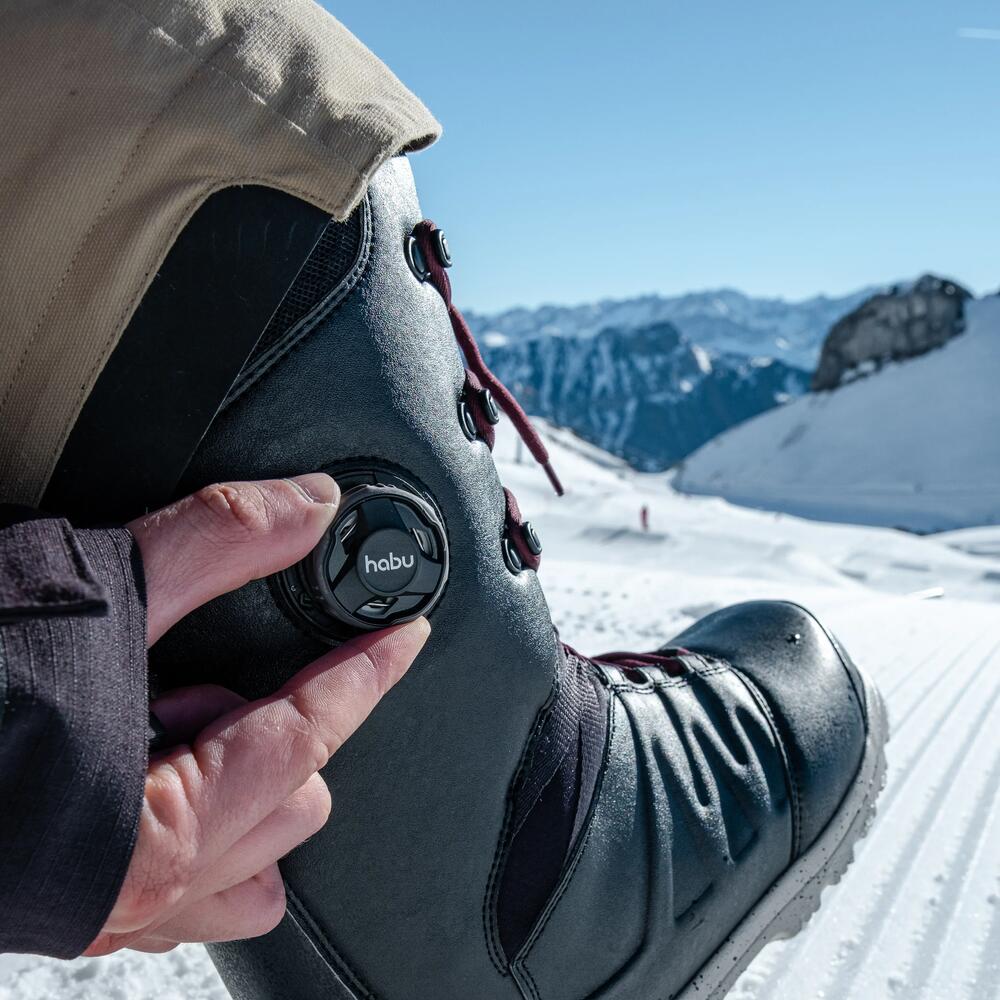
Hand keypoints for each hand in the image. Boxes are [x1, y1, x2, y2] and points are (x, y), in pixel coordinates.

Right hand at [86, 475, 429, 954]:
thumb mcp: (87, 594)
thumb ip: (215, 545)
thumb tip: (308, 507)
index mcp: (157, 828)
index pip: (310, 732)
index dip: (366, 673)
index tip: (404, 636)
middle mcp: (139, 892)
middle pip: (287, 806)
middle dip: (288, 727)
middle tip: (230, 664)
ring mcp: (106, 909)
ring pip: (243, 861)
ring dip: (246, 782)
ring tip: (182, 714)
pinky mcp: (70, 901)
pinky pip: (179, 885)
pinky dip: (199, 821)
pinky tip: (153, 761)